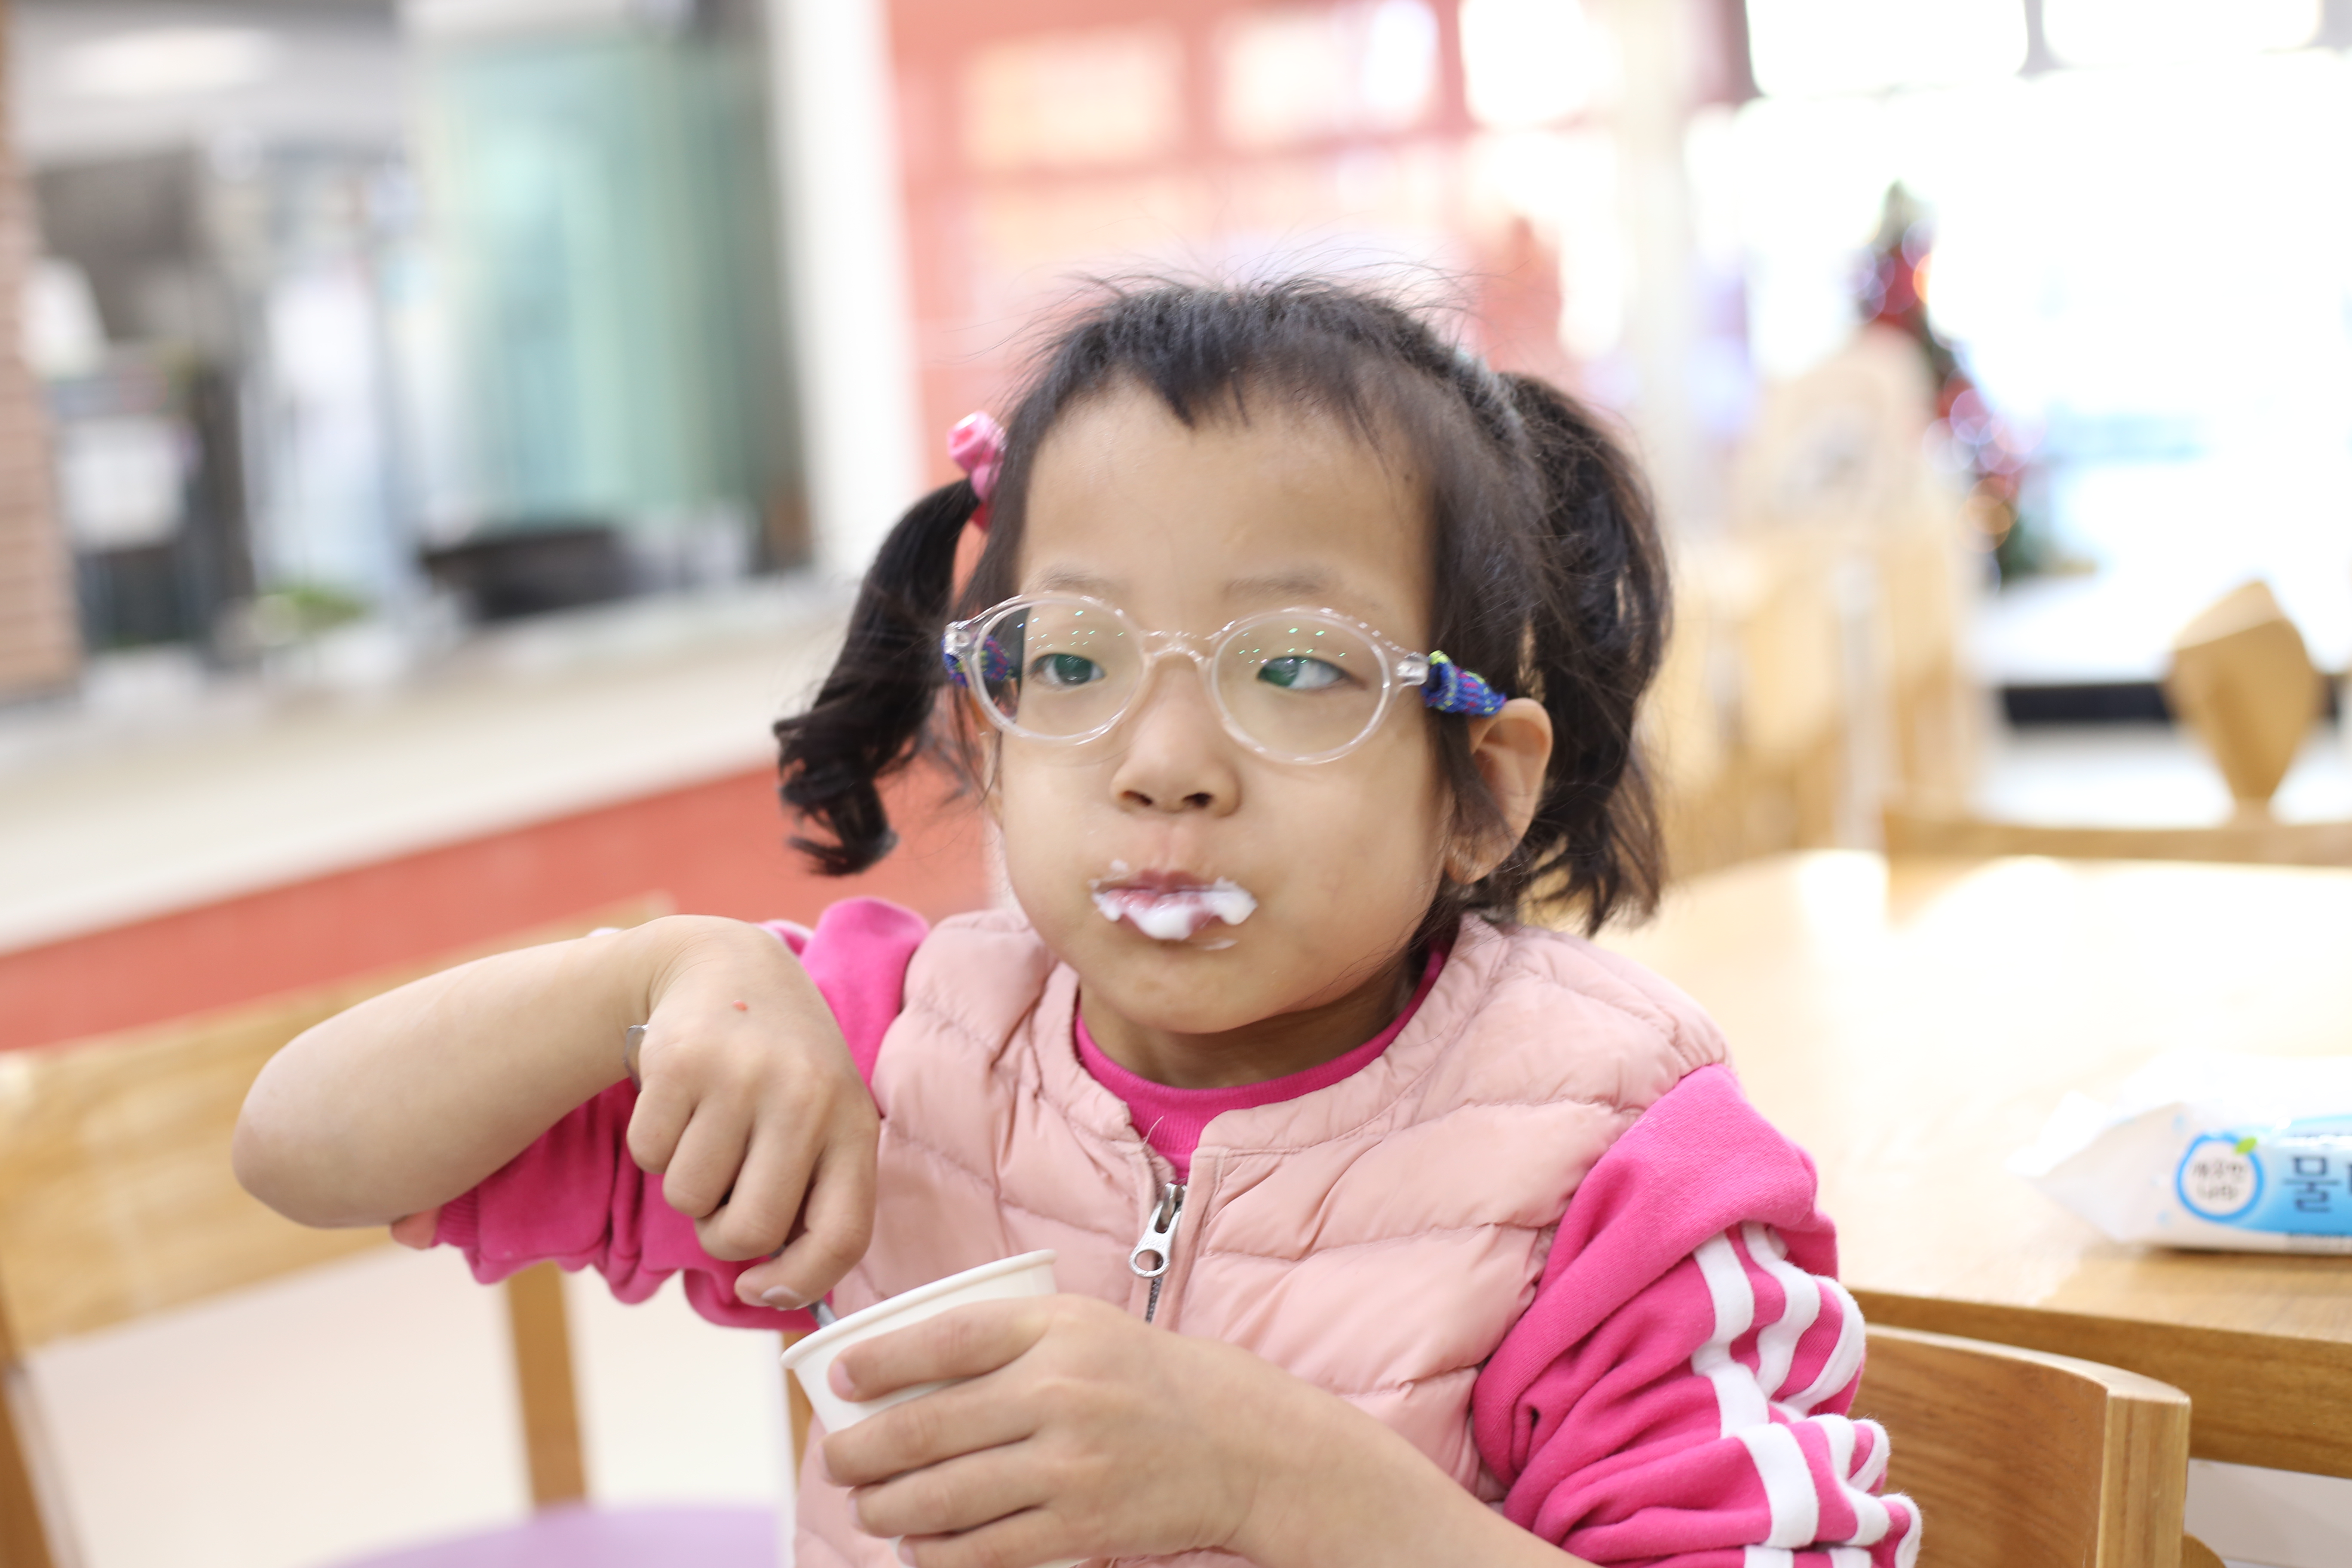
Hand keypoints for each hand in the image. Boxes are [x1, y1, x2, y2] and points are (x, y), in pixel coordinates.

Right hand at [622, 918, 876, 1307]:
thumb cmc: (782, 1071)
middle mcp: (805, 1097)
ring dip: (687, 1184)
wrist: (728, 968)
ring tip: (710, 1128)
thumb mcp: (823, 1119)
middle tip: (726, 1192)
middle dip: (723, 1234)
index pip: (842, 1236)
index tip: (759, 1290)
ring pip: (688, 1199)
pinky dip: (655, 1145)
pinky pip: (649, 1156)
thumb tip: (773, 1294)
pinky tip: (683, 1100)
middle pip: (749, 1232)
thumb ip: (814, 1198)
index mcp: (853, 1122)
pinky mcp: (681, 1061)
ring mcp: (742, 1076)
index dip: (799, 1284)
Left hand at [821, 1294, 1278, 1565]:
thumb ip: (1000, 1333)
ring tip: (868, 1507)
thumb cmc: (1142, 1377)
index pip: (944, 1340)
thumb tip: (900, 1362)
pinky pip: (985, 1552)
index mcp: (1055, 1330)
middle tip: (836, 1461)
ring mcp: (1069, 1466)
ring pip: (942, 1498)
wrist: (1235, 1442)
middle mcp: (1058, 1394)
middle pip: (924, 1428)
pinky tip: (914, 1549)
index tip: (840, 1380)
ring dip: (884, 1510)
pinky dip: (935, 1556)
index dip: (877, 1361)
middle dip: (859, 1453)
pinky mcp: (1081, 1528)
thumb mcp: (1079, 1324)